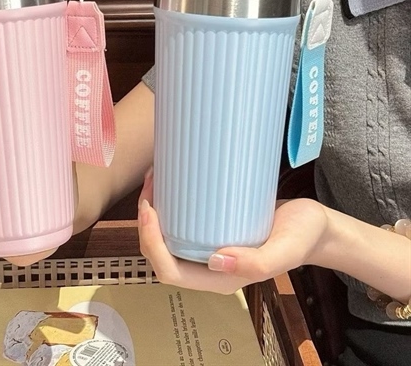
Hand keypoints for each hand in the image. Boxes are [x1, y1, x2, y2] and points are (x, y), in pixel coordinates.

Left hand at [137, 169, 328, 293]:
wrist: (314, 224)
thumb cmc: (301, 236)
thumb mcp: (286, 250)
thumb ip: (257, 262)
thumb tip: (216, 261)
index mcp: (219, 279)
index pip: (170, 272)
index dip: (152, 244)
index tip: (150, 210)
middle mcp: (207, 266)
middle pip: (160, 254)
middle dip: (146, 225)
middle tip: (149, 189)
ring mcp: (208, 248)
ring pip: (166, 237)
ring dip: (152, 213)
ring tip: (153, 180)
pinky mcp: (211, 230)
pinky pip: (180, 223)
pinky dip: (168, 205)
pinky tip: (168, 182)